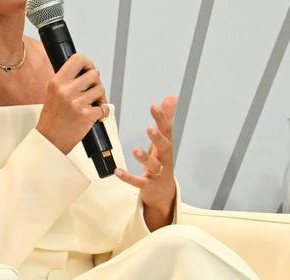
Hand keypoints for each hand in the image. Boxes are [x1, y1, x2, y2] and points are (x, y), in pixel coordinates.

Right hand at [37, 53, 108, 153]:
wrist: (49, 140)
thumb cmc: (52, 119)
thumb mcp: (52, 93)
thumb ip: (67, 81)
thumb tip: (86, 70)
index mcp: (57, 82)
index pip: (77, 59)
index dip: (88, 62)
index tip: (89, 68)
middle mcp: (66, 91)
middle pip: (94, 74)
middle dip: (96, 82)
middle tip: (92, 89)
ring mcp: (76, 103)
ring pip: (100, 90)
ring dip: (100, 97)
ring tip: (92, 103)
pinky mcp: (86, 116)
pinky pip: (104, 107)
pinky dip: (102, 111)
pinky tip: (94, 114)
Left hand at [114, 95, 177, 230]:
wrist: (164, 192)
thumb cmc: (162, 161)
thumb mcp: (164, 139)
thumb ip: (166, 118)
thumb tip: (172, 97)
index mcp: (166, 146)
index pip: (166, 130)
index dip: (162, 118)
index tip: (154, 106)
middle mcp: (163, 159)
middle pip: (165, 147)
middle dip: (158, 138)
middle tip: (150, 127)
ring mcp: (157, 173)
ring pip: (153, 165)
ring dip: (144, 157)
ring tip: (135, 149)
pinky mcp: (148, 185)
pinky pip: (139, 182)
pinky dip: (128, 177)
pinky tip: (117, 171)